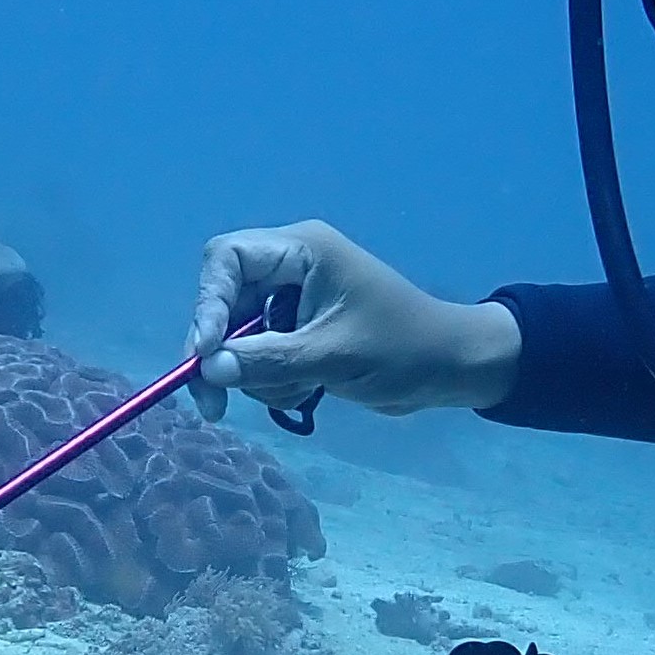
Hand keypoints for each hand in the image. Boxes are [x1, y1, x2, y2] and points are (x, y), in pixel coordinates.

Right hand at [186, 220, 520, 421]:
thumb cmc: (403, 350)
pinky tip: (309, 392)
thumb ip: (267, 362)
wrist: (451, 369)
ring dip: (257, 375)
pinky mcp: (301, 332)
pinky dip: (274, 381)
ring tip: (300, 391)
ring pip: (241, 338)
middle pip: (226, 302)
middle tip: (213, 405)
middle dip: (223, 354)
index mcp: (302, 250)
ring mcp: (295, 302)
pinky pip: (263, 356)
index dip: (207, 304)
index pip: (227, 259)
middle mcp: (292, 268)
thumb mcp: (332, 358)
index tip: (203, 354)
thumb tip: (207, 369)